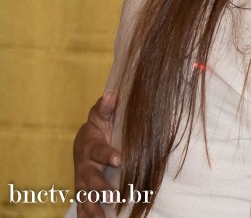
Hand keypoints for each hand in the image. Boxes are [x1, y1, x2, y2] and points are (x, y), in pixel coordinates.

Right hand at [72, 91, 121, 217]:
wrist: (85, 143)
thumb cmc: (99, 128)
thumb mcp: (102, 116)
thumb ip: (106, 108)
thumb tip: (111, 94)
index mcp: (90, 146)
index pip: (99, 151)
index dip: (108, 155)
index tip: (119, 159)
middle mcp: (84, 166)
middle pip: (90, 178)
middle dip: (99, 188)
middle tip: (111, 197)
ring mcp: (82, 181)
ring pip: (84, 196)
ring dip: (92, 208)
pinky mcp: (83, 192)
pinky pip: (82, 207)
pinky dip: (86, 216)